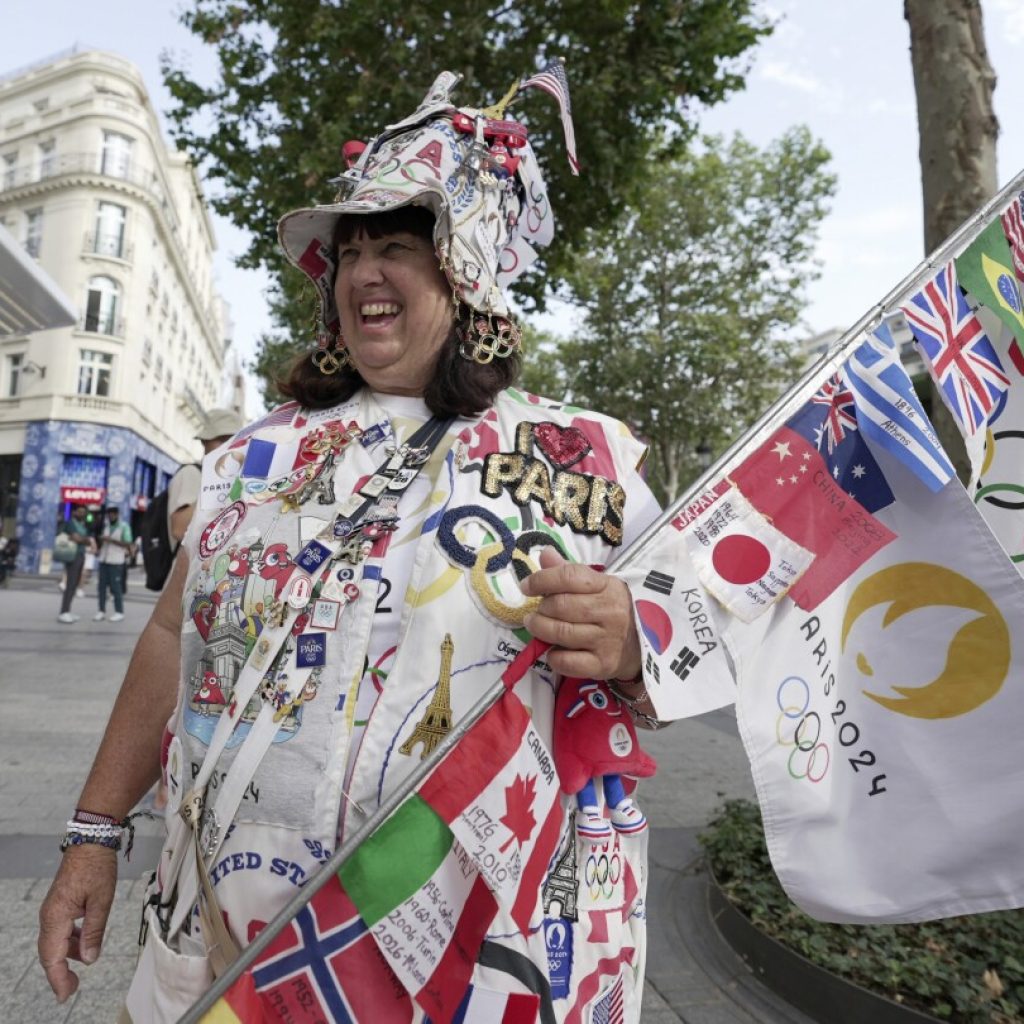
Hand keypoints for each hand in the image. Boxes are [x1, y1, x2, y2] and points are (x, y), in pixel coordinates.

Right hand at [38, 846, 117, 1001]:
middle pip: (49, 953)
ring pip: (54, 942)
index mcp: (56, 917)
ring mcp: (52, 910)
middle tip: (73, 989)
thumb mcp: (101, 900)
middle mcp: (49, 916)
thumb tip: (89, 959)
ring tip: (83, 965)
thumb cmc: (97, 867)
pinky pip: (59, 930)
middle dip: (60, 973)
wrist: (90, 841)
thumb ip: (94, 931)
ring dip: (66, 956)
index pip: (52, 957)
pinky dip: (69, 941)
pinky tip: (83, 943)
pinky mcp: (59, 905)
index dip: (58, 979)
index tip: (66, 995)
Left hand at [519, 548, 640, 679]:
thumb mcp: (596, 586)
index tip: (526, 587)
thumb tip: (545, 553)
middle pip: (561, 606)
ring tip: (536, 626)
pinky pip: (567, 662)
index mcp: (607, 586)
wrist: (639, 646)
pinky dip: (553, 657)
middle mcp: (609, 612)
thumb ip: (568, 571)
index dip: (542, 579)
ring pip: (561, 632)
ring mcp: (607, 640)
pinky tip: (553, 651)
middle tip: (535, 612)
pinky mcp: (602, 664)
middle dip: (541, 608)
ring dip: (540, 629)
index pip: (569, 576)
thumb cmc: (610, 610)